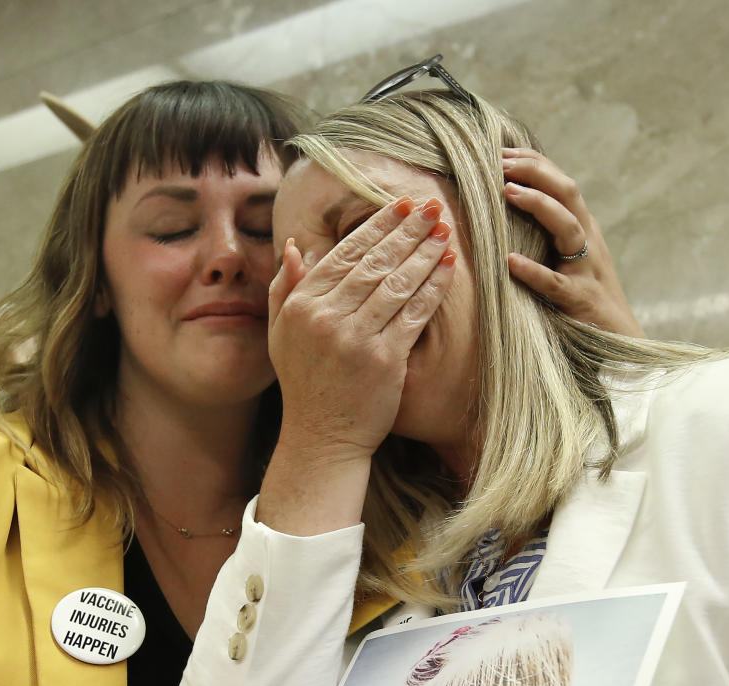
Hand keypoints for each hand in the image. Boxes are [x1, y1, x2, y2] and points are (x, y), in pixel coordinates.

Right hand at [269, 196, 457, 457]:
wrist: (322, 437)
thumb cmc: (304, 383)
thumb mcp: (280, 333)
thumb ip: (285, 288)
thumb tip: (293, 247)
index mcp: (302, 305)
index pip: (344, 254)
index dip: (375, 226)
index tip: (399, 205)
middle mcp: (326, 317)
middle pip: (375, 263)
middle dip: (407, 230)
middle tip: (431, 206)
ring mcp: (355, 338)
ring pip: (397, 283)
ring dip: (425, 253)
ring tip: (445, 230)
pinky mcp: (384, 359)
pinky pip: (414, 313)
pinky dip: (433, 287)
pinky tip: (449, 268)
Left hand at [502, 148, 645, 337]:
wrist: (617, 338)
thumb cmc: (582, 296)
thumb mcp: (565, 256)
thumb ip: (544, 231)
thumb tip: (506, 207)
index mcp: (583, 227)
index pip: (561, 183)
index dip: (534, 163)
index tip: (502, 152)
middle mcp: (588, 240)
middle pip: (568, 193)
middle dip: (535, 172)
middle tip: (500, 163)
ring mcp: (586, 268)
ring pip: (568, 226)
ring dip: (538, 205)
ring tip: (506, 192)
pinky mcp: (578, 299)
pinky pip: (555, 282)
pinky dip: (532, 270)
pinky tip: (510, 262)